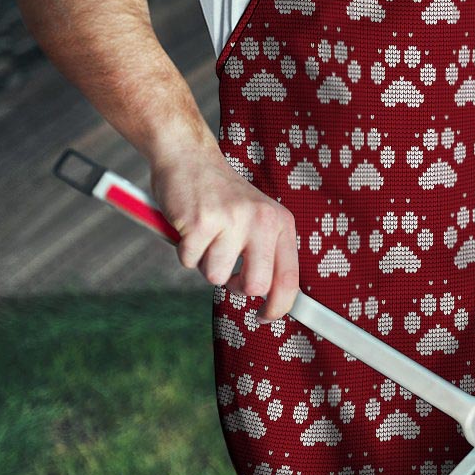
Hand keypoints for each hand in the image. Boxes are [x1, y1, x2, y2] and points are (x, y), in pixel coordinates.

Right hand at [150, 149, 298, 320]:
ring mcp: (232, 220)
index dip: (279, 306)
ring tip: (207, 236)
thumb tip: (272, 299)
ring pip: (216, 276)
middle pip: (255, 285)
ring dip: (205, 263)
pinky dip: (185, 251)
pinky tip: (190, 228)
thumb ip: (266, 253)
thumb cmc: (222, 197)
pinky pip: (189, 261)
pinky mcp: (201, 221)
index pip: (289, 277)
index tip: (265, 316)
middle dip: (235, 286)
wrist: (190, 158)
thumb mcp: (257, 219)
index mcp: (280, 223)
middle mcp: (261, 220)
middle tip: (226, 269)